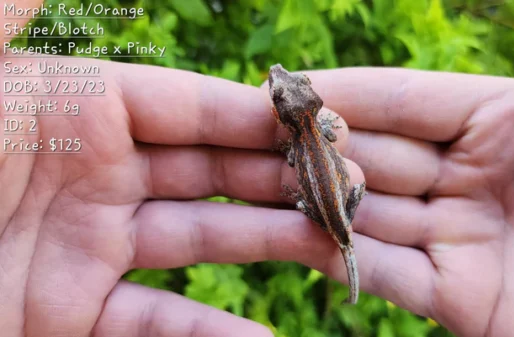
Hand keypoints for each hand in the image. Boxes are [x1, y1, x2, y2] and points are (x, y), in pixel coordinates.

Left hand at [0, 52, 329, 335]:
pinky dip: (210, 330)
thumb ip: (10, 15)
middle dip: (280, 178)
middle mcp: (96, 176)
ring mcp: (90, 246)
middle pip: (210, 172)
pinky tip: (262, 333)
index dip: (252, 117)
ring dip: (270, 242)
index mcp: (80, 113)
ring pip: (199, 239)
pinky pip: (155, 321)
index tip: (318, 125)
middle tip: (345, 189)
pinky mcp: (73, 310)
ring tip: (332, 247)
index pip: (187, 108)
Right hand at [271, 6, 513, 333]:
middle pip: (379, 153)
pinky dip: (341, 256)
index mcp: (512, 122)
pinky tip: (294, 236)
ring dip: (316, 199)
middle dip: (316, 146)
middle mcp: (478, 176)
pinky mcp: (459, 299)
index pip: (409, 99)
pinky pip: (386, 273)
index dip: (347, 93)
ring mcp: (464, 238)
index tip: (287, 87)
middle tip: (249, 136)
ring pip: (373, 212)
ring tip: (254, 182)